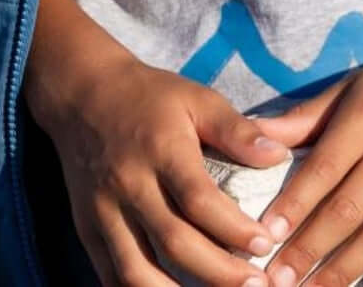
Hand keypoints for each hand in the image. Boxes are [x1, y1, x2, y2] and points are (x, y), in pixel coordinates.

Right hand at [28, 15, 291, 285]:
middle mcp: (130, 185)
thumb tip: (278, 156)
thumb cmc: (150, 97)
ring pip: (138, 271)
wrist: (83, 95)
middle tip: (256, 286)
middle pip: (174, 242)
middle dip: (218, 273)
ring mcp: (104, 212)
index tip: (267, 244)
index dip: (233, 227)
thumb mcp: (196, 98)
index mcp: (161, 149)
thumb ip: (236, 129)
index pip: (198, 199)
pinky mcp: (87, 230)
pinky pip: (111, 276)